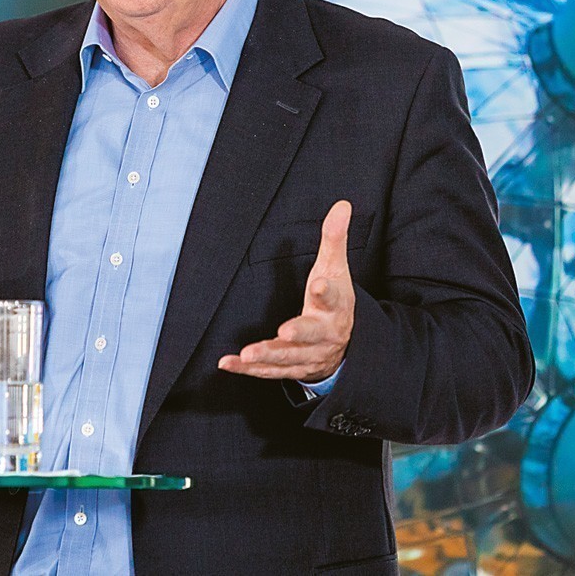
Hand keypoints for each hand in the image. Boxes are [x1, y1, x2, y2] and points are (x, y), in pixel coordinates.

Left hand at [218, 200, 354, 383]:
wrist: (346, 348)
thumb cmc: (334, 302)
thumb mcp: (336, 270)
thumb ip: (334, 239)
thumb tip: (342, 204)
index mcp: (335, 307)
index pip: (334, 297)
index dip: (327, 290)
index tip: (321, 283)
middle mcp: (323, 334)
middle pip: (312, 334)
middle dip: (299, 332)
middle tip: (286, 330)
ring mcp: (307, 354)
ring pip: (288, 357)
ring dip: (268, 355)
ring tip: (248, 353)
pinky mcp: (290, 368)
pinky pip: (268, 371)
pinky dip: (247, 370)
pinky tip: (227, 362)